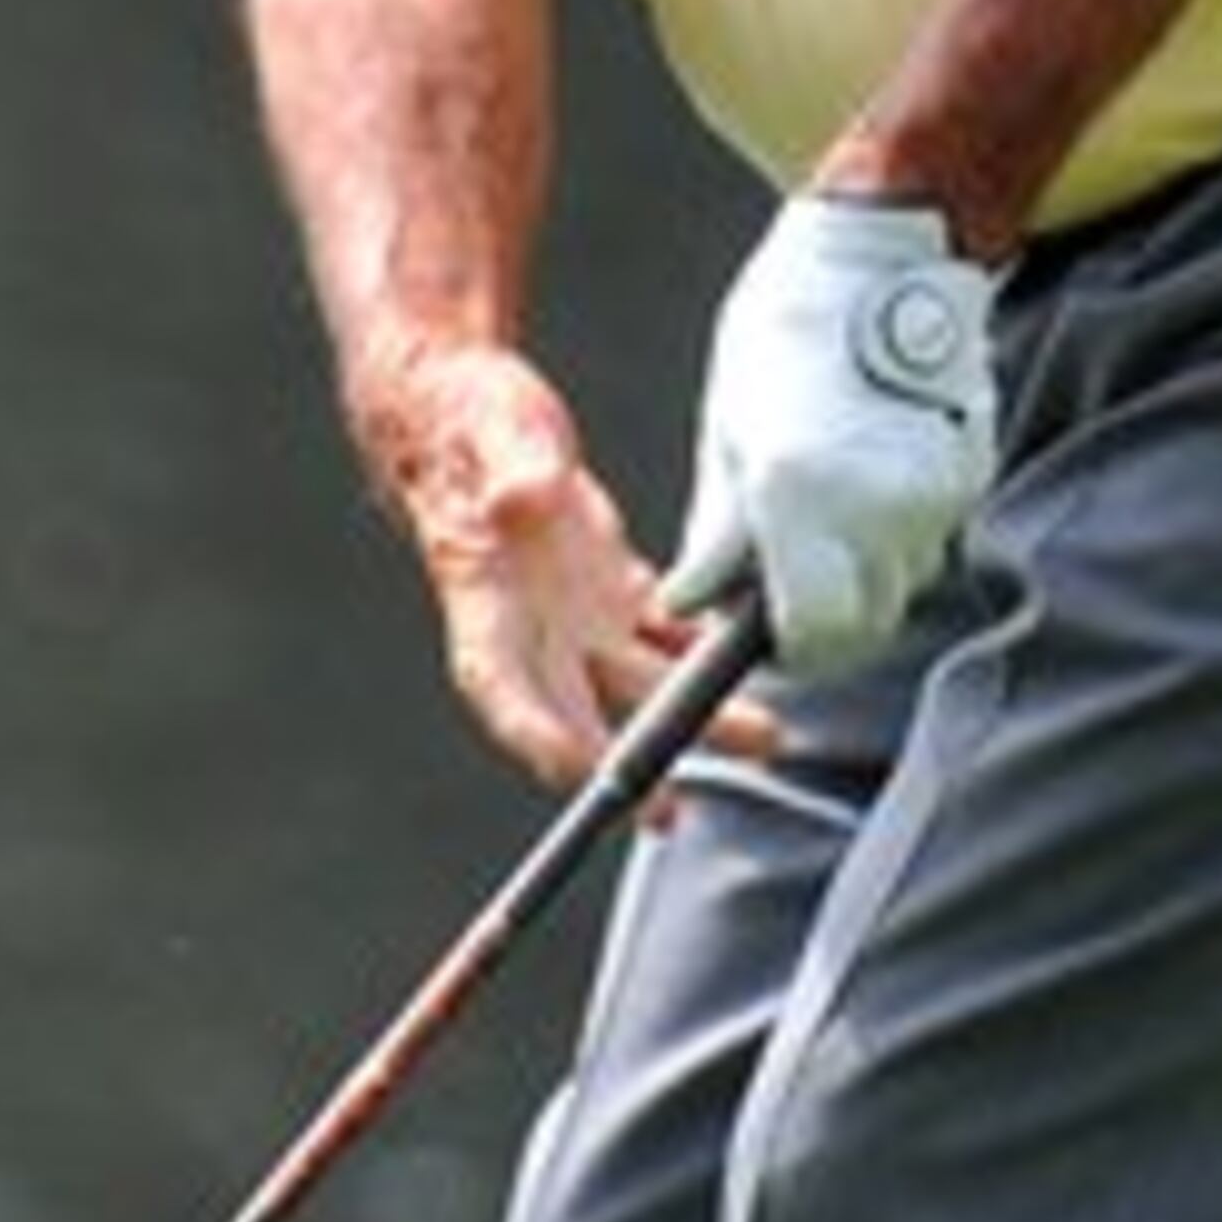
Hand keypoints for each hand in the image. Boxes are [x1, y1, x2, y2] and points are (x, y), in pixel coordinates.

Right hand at [357, 337, 704, 788]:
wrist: (467, 413)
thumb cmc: (463, 420)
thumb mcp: (488, 429)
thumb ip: (511, 467)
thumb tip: (524, 495)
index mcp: (481, 599)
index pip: (500, 688)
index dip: (533, 736)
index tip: (576, 770)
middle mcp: (528, 625)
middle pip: (575, 711)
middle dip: (622, 765)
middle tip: (668, 808)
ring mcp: (570, 613)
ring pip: (636, 682)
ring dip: (689, 715)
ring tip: (758, 737)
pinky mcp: (606, 587)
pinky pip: (661, 634)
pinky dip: (700, 653)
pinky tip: (746, 664)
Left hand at [666, 196, 1002, 680]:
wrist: (884, 249)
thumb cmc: (791, 325)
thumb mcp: (730, 427)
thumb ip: (718, 531)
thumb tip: (691, 599)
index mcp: (798, 493)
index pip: (809, 633)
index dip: (785, 649)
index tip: (764, 637)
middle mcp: (876, 507)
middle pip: (864, 627)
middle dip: (827, 623)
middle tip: (790, 587)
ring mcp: (934, 494)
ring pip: (903, 587)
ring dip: (865, 578)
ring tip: (829, 513)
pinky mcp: (971, 475)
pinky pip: (930, 539)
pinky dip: (898, 534)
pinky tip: (869, 477)